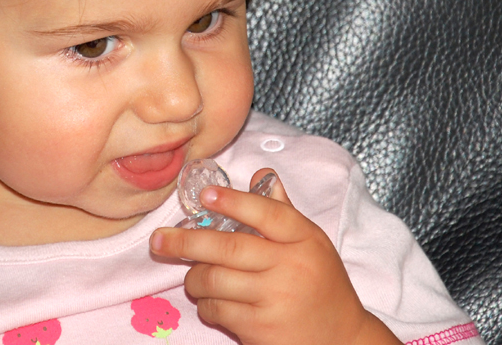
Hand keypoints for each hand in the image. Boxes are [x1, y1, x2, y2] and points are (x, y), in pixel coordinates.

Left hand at [150, 170, 401, 344]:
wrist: (342, 338)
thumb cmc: (321, 284)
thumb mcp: (312, 243)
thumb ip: (283, 212)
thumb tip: (260, 174)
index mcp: (304, 240)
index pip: (266, 213)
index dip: (233, 202)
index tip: (205, 194)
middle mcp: (291, 267)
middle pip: (229, 247)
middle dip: (186, 241)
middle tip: (159, 239)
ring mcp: (275, 300)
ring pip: (215, 281)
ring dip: (195, 277)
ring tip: (194, 276)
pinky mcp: (261, 329)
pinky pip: (218, 310)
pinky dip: (206, 304)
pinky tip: (212, 301)